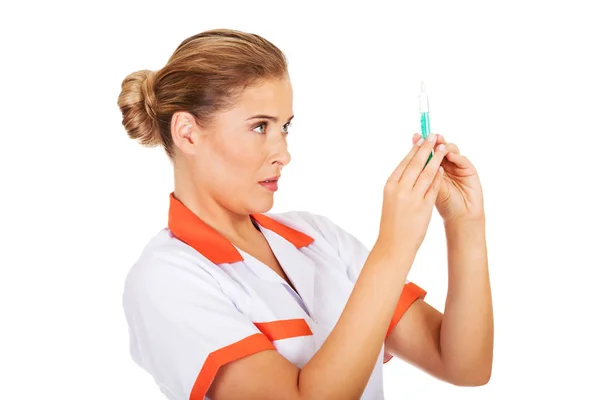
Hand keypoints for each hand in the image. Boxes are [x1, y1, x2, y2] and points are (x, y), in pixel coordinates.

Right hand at [376, 134, 448, 256]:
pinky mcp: (423, 206)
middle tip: (434, 136)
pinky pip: (433, 186)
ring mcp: (411, 197)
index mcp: (390, 185)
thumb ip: (400, 185)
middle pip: (415, 163)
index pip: (404, 163)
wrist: (393, 245)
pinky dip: (438, 175)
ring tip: (443, 147)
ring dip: (436, 158)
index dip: (414, 149)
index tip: (422, 139)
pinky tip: (444, 168)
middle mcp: (399, 189)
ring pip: (426, 172)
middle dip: (426, 148)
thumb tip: (410, 169)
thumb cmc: (392, 223)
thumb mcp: (391, 199)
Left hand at [411, 133, 484, 223]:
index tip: (415, 136)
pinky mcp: (470, 170)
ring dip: (444, 146)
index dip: (421, 145)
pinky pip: (462, 160)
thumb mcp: (428, 190)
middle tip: (428, 135)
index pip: (427, 152)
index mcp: (434, 168)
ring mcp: (458, 166)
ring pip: (452, 150)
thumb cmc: (442, 206)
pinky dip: (456, 156)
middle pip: (439, 148)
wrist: (460, 219)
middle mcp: (446, 164)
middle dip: (433, 141)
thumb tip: (406, 162)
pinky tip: (449, 155)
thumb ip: (422, 176)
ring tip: (439, 144)